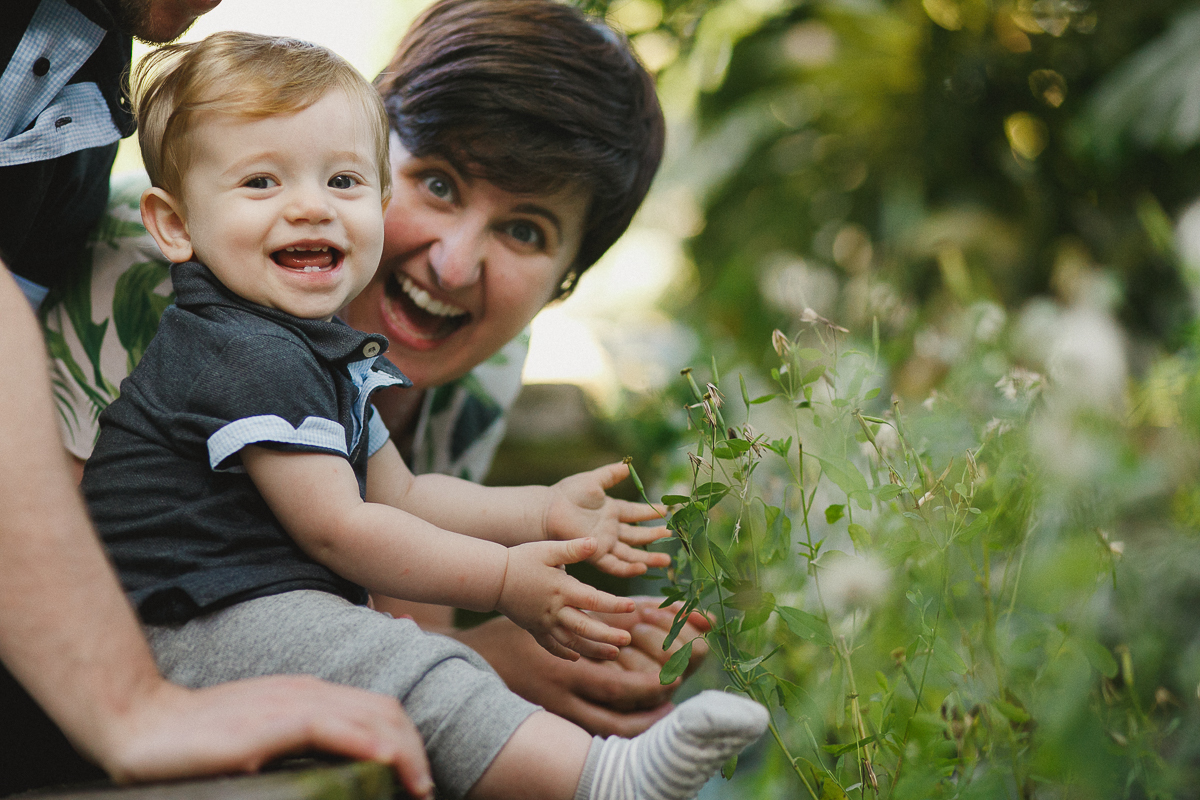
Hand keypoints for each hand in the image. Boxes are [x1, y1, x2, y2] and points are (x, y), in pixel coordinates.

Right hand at [100, 676, 433, 799]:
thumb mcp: (260, 734)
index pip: (377, 708)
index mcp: (309, 693)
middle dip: (416, 748)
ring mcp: (291, 702)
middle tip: (426, 788)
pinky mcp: (272, 722)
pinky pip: (333, 727)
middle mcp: (309, 691)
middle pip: (385, 710)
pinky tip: (385, 762)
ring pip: (370, 717)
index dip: (406, 739)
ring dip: (403, 751)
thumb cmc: (198, 738)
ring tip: (417, 785)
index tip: (416, 777)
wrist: (143, 722)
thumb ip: (297, 741)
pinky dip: (366, 743)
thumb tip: (333, 769)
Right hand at [496, 538, 636, 660]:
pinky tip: (576, 658)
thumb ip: (573, 548)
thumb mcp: (548, 549)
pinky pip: (550, 646)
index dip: (614, 604)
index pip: (593, 600)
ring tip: (613, 655)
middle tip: (627, 640)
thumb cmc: (521, 559)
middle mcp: (555, 610)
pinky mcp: (534, 628)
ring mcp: (544, 623)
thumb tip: (597, 541)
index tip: (632, 607)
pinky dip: (564, 653)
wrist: (492, 578)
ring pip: (572, 641)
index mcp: (562, 589)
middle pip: (585, 627)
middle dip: (607, 636)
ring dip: (593, 650)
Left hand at [545, 462, 671, 577]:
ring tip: (666, 560)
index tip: (667, 510)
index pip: (635, 512)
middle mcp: (610, 529)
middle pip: (637, 536)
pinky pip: (614, 564)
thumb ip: (611, 474)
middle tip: (671, 535)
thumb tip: (627, 465)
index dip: (650, 512)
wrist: (549, 509)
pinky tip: (643, 567)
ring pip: (630, 553)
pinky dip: (628, 567)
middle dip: (654, 536)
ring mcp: (603, 542)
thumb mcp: (594, 480)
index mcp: (610, 511)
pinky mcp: (595, 553)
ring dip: (648, 557)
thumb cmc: (567, 493)